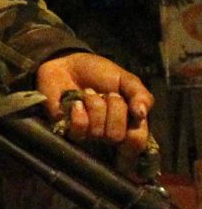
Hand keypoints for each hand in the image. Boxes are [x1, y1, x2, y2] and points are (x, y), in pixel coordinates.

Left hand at [36, 52, 153, 159]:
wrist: (68, 64)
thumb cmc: (99, 74)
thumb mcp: (127, 80)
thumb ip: (141, 96)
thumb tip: (142, 114)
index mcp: (126, 124)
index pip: (137, 144)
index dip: (136, 133)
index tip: (133, 112)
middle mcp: (107, 133)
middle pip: (117, 137)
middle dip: (116, 109)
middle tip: (109, 94)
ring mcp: (86, 134)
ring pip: (98, 132)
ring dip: (96, 105)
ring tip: (89, 92)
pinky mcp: (66, 130)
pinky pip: (79, 129)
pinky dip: (79, 112)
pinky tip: (76, 102)